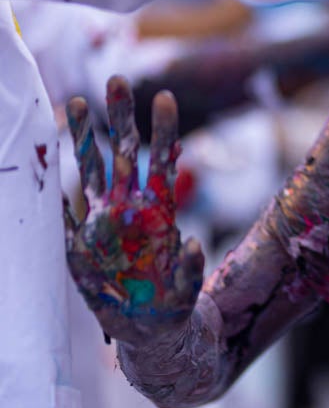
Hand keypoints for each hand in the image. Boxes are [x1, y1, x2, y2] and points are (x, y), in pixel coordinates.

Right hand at [63, 76, 203, 345]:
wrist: (148, 330)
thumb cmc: (171, 305)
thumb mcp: (186, 290)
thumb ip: (189, 269)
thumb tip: (192, 246)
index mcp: (158, 213)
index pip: (161, 162)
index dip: (163, 131)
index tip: (164, 96)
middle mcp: (131, 209)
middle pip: (125, 153)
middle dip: (120, 117)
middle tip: (118, 78)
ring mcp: (106, 221)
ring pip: (96, 168)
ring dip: (89, 135)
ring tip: (81, 99)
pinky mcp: (83, 241)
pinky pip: (71, 206)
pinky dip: (65, 184)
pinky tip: (56, 152)